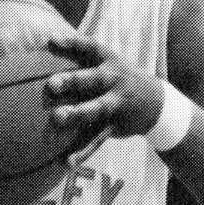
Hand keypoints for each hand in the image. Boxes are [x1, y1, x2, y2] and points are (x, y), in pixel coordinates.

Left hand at [46, 33, 164, 164]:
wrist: (157, 103)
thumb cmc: (118, 78)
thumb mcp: (107, 62)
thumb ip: (79, 55)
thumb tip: (46, 42)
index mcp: (109, 61)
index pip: (90, 48)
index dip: (72, 43)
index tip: (51, 42)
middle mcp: (114, 80)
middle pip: (93, 79)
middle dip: (73, 80)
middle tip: (51, 84)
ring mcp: (116, 104)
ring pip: (96, 109)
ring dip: (77, 114)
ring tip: (57, 119)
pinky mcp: (115, 125)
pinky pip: (98, 139)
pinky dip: (83, 151)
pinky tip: (67, 162)